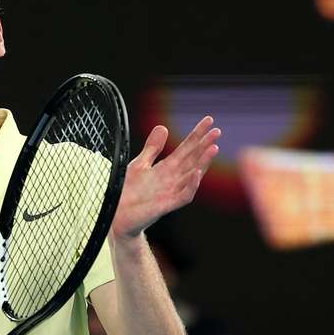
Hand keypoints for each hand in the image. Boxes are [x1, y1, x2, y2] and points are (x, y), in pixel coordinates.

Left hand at [112, 116, 220, 239]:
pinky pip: (184, 195)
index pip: (186, 149)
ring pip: (192, 175)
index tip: (208, 120)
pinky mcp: (166, 205)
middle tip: (217, 131)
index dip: (197, 135)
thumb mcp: (139, 164)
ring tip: (213, 148)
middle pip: (192, 159)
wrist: (116, 214)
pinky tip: (196, 172)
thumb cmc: (127, 192)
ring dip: (203, 162)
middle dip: (204, 145)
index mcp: (166, 168)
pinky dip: (191, 184)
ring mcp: (171, 192)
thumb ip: (152, 148)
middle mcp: (172, 179)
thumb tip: (163, 126)